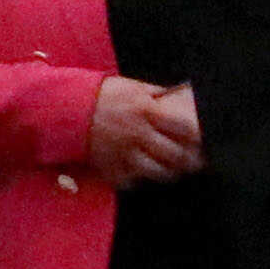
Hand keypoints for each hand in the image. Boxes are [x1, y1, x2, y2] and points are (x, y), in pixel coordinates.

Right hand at [83, 74, 204, 182]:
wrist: (64, 108)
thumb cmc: (102, 95)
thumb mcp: (133, 88)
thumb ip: (158, 95)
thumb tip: (184, 94)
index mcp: (146, 111)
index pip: (184, 129)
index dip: (198, 137)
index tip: (205, 141)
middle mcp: (137, 134)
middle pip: (175, 155)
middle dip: (190, 161)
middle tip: (198, 162)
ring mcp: (123, 153)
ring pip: (157, 172)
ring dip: (170, 173)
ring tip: (175, 170)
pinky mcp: (109, 167)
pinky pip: (132, 180)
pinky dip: (141, 180)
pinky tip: (146, 175)